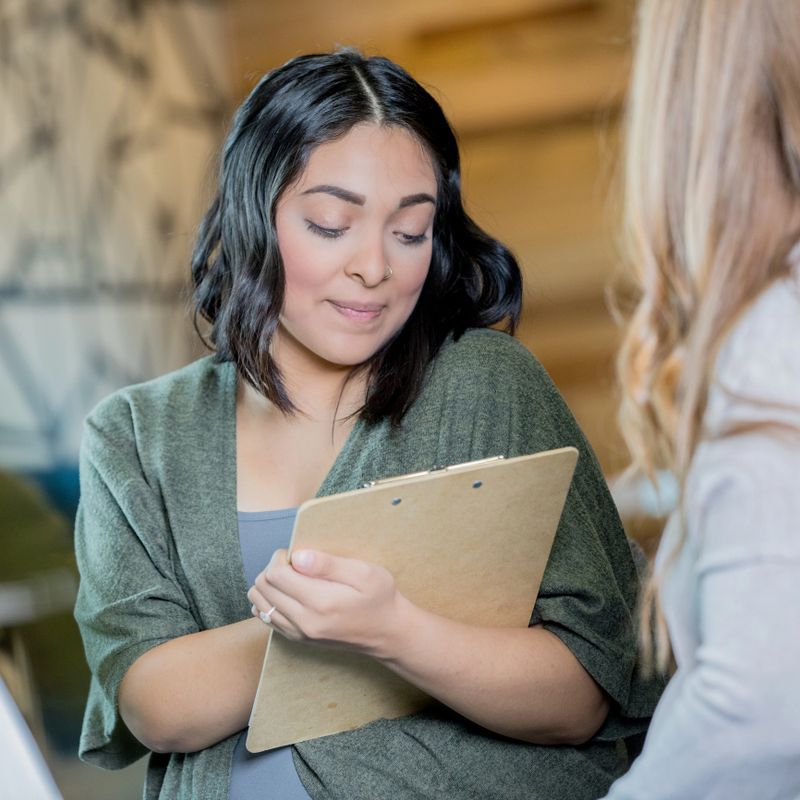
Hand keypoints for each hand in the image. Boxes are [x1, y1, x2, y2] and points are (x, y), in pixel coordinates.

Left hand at [246, 549, 404, 657]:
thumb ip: (329, 564)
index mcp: (320, 602)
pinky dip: (269, 601)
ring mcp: (299, 634)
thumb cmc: (379, 597)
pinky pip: (266, 618)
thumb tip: (298, 557)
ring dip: (268, 585)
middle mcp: (304, 622)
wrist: (387, 632)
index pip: (276, 575)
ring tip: (290, 577)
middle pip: (263, 588)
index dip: (280, 557)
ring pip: (259, 604)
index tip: (296, 553)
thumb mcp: (364, 573)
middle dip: (272, 568)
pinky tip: (288, 593)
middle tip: (293, 563)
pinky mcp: (298, 640)